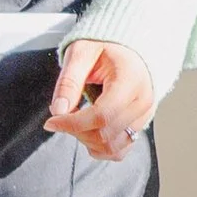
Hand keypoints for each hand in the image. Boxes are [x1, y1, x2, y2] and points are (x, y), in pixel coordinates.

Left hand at [47, 36, 155, 161]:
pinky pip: (120, 150)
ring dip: (86, 140)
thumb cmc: (106, 46)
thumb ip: (69, 82)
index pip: (102, 115)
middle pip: (105, 134)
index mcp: (131, 80)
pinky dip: (100, 147)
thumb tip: (59, 110)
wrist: (128, 48)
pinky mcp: (140, 124)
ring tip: (75, 120)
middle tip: (62, 114)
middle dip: (75, 131)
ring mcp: (144, 115)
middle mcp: (142, 101)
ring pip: (112, 146)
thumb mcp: (81, 54)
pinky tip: (88, 131)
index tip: (52, 121)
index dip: (73, 124)